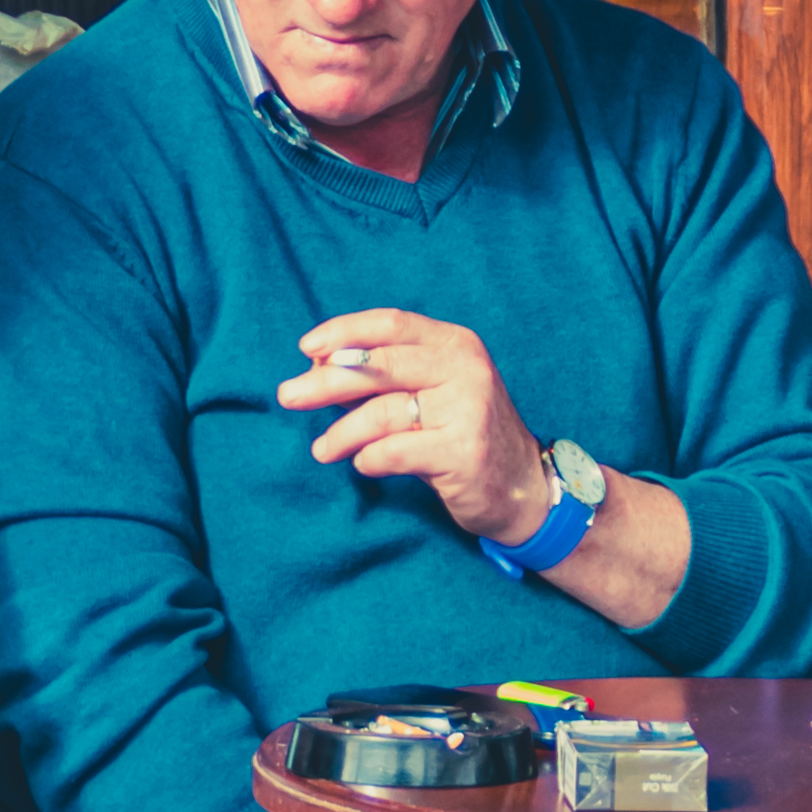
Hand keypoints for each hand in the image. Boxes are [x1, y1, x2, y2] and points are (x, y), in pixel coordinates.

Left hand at [279, 308, 550, 545]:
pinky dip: (368, 459)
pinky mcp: (463, 451)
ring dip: (341, 432)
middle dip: (326, 380)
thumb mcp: (432, 391)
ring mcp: (468, 408)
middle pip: (380, 364)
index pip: (391, 323)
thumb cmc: (461, 434)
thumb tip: (317, 366)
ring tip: (322, 450)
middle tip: (289, 396)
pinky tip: (363, 464)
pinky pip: (395, 451)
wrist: (521, 487)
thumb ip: (385, 376)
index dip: (344, 331)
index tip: (306, 348)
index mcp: (455, 343)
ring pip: (381, 412)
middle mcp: (465, 369)